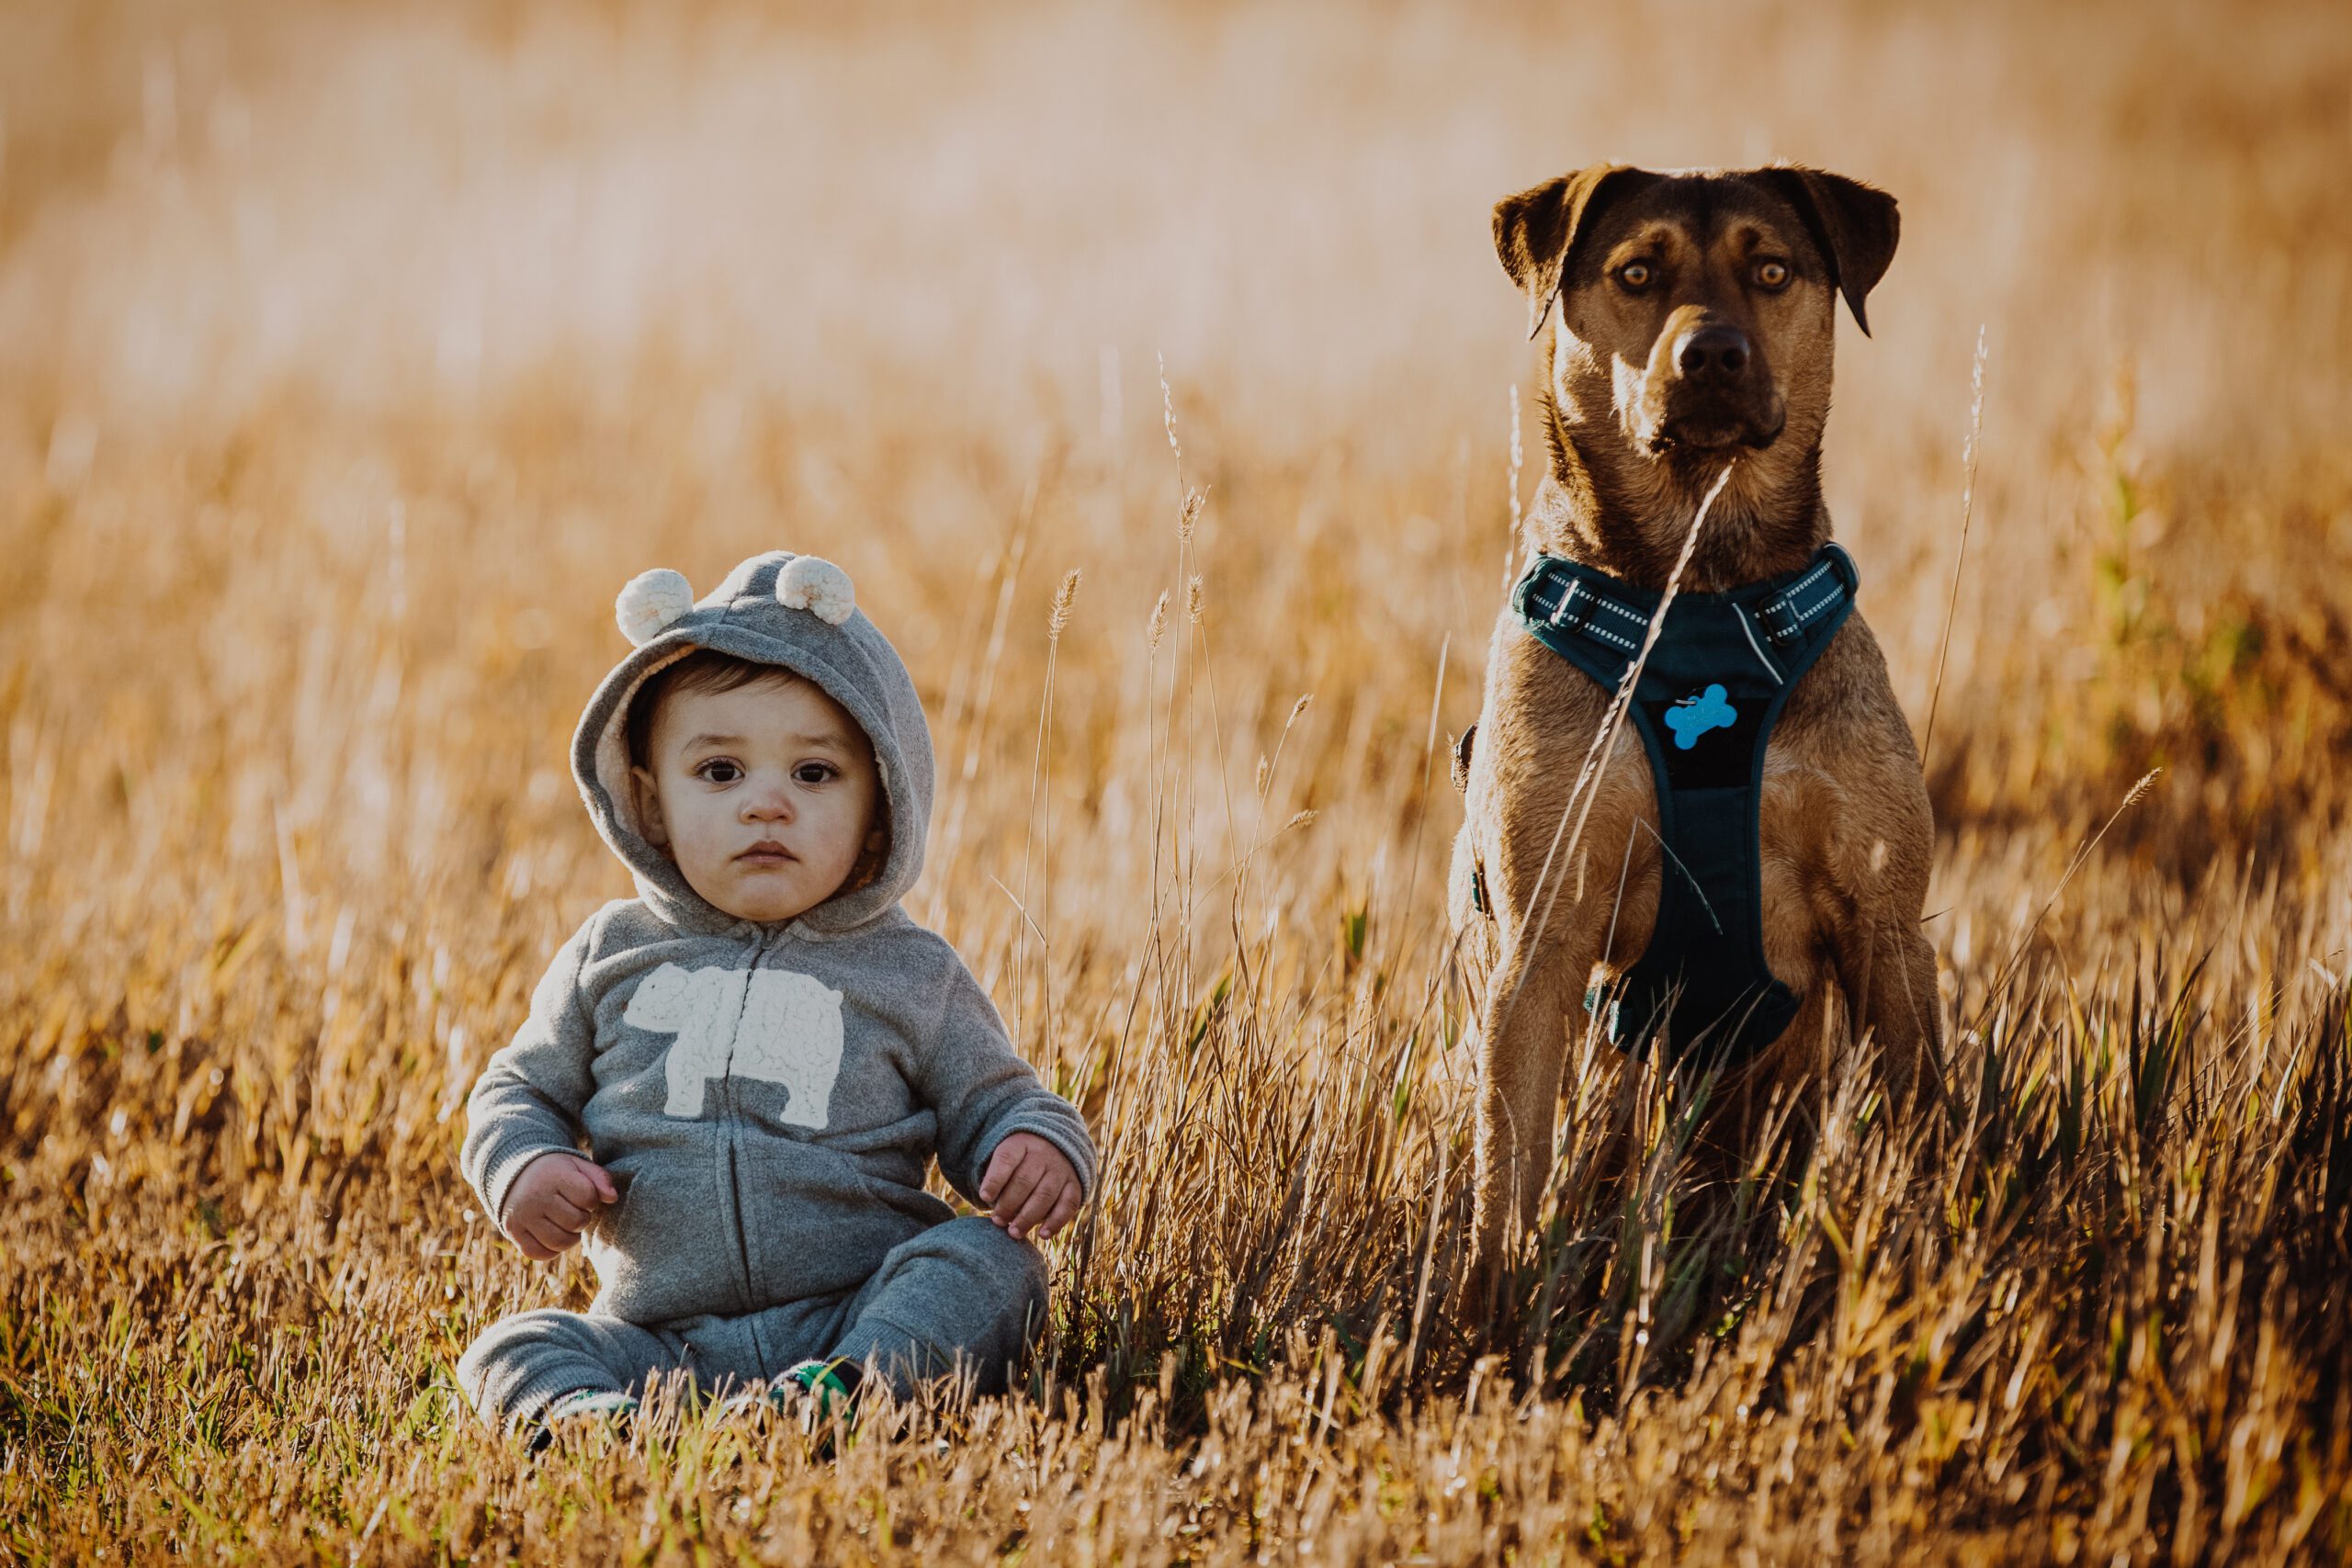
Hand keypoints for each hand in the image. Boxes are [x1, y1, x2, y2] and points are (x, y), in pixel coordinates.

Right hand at [500, 1152, 618, 1259]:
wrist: (516, 1175)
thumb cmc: (556, 1173)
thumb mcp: (578, 1166)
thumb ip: (600, 1179)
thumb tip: (612, 1198)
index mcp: (554, 1176)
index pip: (588, 1197)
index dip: (591, 1199)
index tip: (581, 1195)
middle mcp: (535, 1197)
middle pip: (575, 1222)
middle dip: (582, 1219)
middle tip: (575, 1211)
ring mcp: (522, 1216)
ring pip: (559, 1242)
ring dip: (570, 1238)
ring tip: (566, 1224)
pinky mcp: (513, 1231)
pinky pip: (539, 1253)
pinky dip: (552, 1250)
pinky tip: (553, 1234)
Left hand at [977, 1133, 1081, 1241]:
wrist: (1056, 1147)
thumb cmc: (1021, 1160)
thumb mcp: (1006, 1156)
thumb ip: (996, 1176)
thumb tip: (988, 1202)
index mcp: (1021, 1144)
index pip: (1006, 1159)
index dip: (994, 1179)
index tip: (984, 1197)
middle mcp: (1043, 1154)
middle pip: (1024, 1180)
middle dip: (1008, 1204)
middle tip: (997, 1220)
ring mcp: (1061, 1169)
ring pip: (1044, 1195)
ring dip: (1027, 1217)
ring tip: (1013, 1232)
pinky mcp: (1075, 1184)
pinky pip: (1068, 1204)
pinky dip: (1056, 1222)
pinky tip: (1042, 1234)